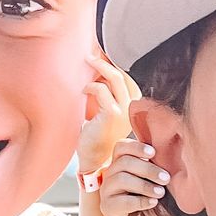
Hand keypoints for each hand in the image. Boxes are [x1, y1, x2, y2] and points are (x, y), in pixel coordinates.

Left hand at [78, 53, 136, 174]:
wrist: (94, 160)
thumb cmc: (96, 136)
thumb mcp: (104, 112)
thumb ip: (106, 96)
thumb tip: (97, 73)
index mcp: (133, 106)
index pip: (128, 78)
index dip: (115, 65)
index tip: (102, 56)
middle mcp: (132, 107)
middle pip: (123, 74)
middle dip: (106, 61)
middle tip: (91, 55)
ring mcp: (124, 110)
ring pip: (115, 78)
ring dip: (99, 67)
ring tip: (87, 62)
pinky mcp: (112, 115)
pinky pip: (102, 90)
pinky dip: (91, 86)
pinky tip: (83, 90)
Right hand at [98, 136, 167, 215]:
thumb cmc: (150, 199)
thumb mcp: (152, 180)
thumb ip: (153, 167)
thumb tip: (168, 155)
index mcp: (120, 163)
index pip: (121, 146)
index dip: (136, 146)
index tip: (153, 153)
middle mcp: (109, 174)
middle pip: (124, 162)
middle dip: (148, 169)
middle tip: (165, 178)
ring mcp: (106, 191)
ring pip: (122, 179)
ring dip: (145, 185)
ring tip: (161, 193)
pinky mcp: (107, 207)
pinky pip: (123, 201)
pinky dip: (140, 201)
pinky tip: (153, 203)